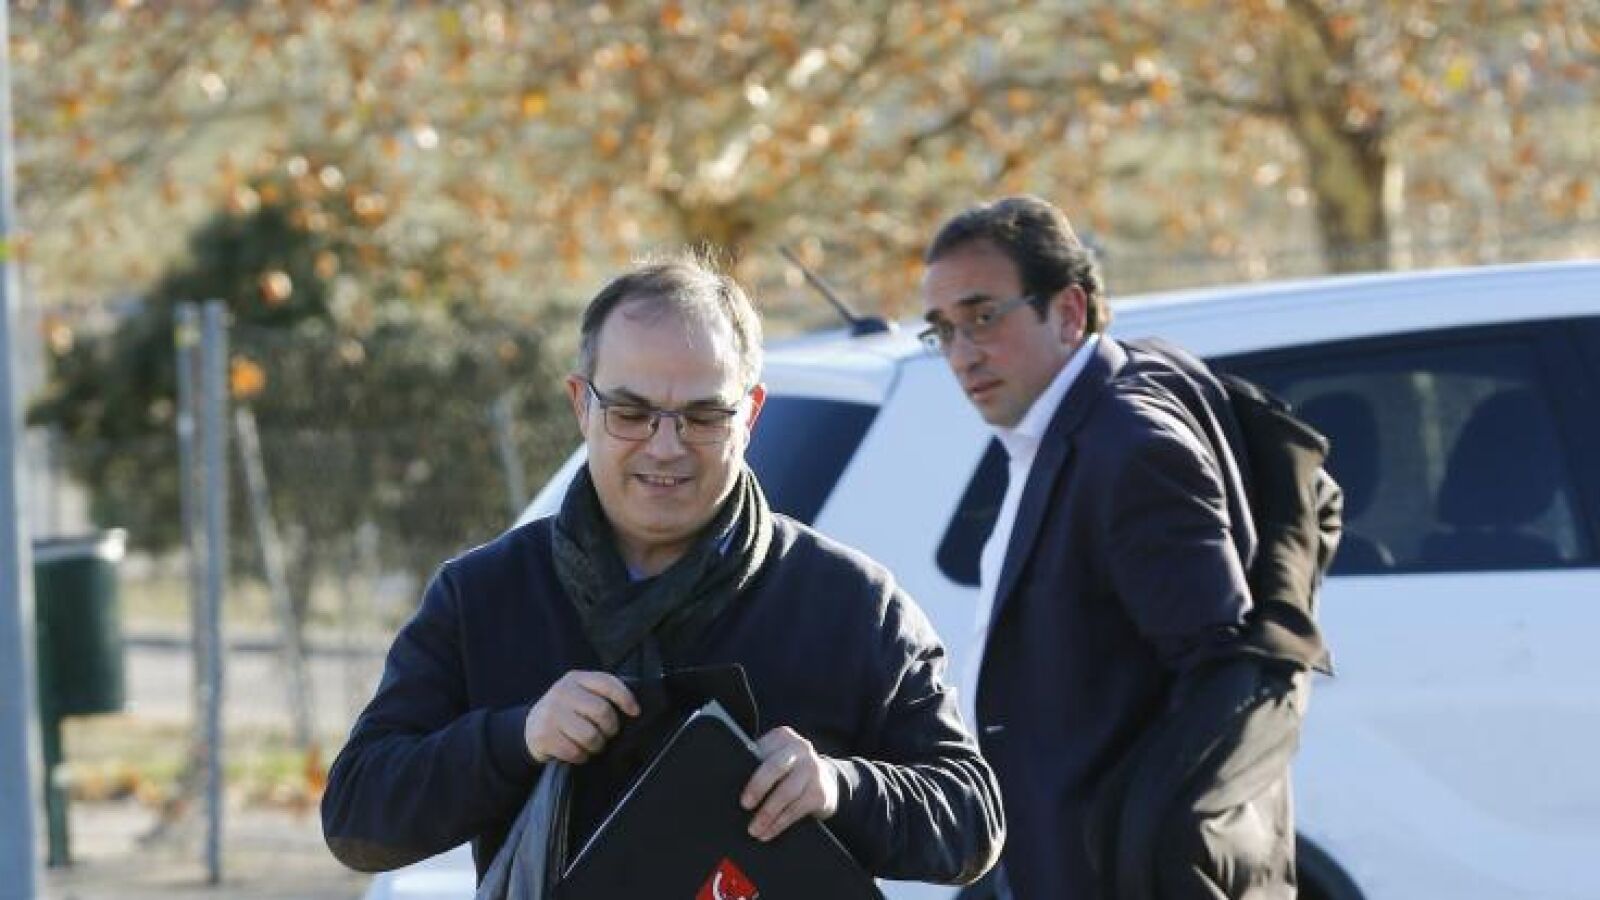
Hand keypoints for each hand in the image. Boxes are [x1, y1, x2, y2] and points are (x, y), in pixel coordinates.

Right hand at [524, 671, 638, 764]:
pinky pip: (575, 752)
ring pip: (590, 735)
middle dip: (610, 728)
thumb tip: (633, 708)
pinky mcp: (544, 735)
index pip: (607, 683)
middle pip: (602, 711)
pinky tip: (578, 751)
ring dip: (597, 745)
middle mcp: (562, 692)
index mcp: (576, 678)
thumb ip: (602, 694)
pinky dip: (581, 756)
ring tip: (593, 744)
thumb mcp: (581, 693)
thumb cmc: (566, 711)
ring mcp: (551, 714)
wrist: (531, 726)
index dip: (625, 698)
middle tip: (607, 734)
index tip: (635, 712)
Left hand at [740, 727, 838, 841]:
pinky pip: (795, 810)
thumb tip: (733, 784)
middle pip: (776, 767)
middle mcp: (801, 748)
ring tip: (754, 829)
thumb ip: (759, 763)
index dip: (750, 769)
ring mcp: (813, 770)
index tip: (735, 785)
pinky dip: (779, 823)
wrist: (826, 783)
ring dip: (767, 813)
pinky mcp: (819, 792)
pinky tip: (768, 832)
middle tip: (744, 805)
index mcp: (784, 737)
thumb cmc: (788, 771)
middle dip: (758, 787)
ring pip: (786, 792)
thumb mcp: (776, 759)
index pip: (763, 750)